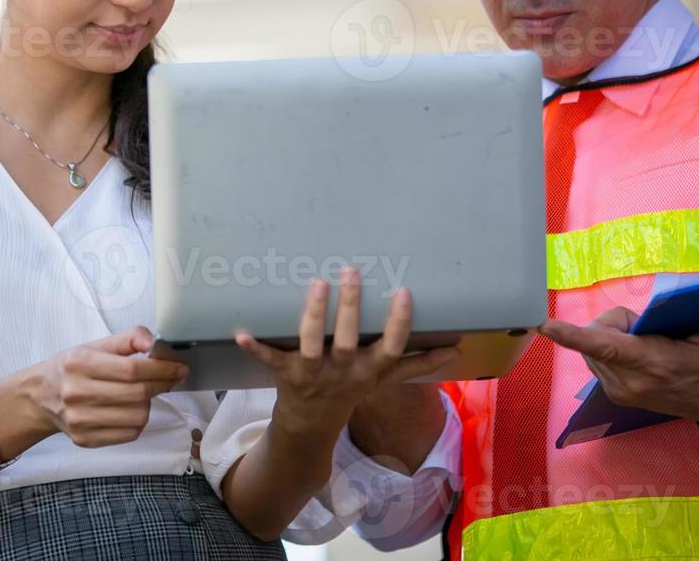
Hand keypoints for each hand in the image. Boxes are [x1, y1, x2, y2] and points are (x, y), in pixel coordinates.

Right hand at [31, 326, 188, 447]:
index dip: (161, 368)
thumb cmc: (73, 368)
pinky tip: (130, 410)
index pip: (132, 369)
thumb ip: (127, 339)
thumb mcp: (95, 345)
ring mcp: (80, 419)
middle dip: (162, 384)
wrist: (41, 396)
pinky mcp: (85, 439)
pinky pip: (129, 434)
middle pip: (137, 394)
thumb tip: (154, 342)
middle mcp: (77, 392)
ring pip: (137, 416)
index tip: (179, 367)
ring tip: (142, 394)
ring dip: (149, 404)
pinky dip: (138, 422)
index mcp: (80, 363)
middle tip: (173, 378)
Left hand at [236, 268, 461, 438]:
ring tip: (316, 284)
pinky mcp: (286, 371)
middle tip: (351, 271)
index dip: (398, 322)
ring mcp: (313, 372)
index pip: (391, 347)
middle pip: (350, 340)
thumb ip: (419, 364)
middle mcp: (343, 370)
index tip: (403, 291)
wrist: (310, 426)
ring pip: (313, 343)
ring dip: (313, 316)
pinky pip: (269, 359)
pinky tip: (241, 332)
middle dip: (351, 308)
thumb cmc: (351, 391)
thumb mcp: (387, 380)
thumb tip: (457, 350)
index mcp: (369, 369)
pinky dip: (255, 347)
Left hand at [540, 293, 698, 423]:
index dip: (573, 335)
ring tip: (648, 345)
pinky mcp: (614, 394)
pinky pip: (598, 358)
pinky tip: (638, 355)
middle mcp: (630, 382)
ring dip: (614, 337)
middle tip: (650, 329)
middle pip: (598, 334)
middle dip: (618, 323)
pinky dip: (612, 349)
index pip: (605, 346)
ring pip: (595, 345)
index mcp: (655, 364)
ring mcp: (619, 391)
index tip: (544, 325)